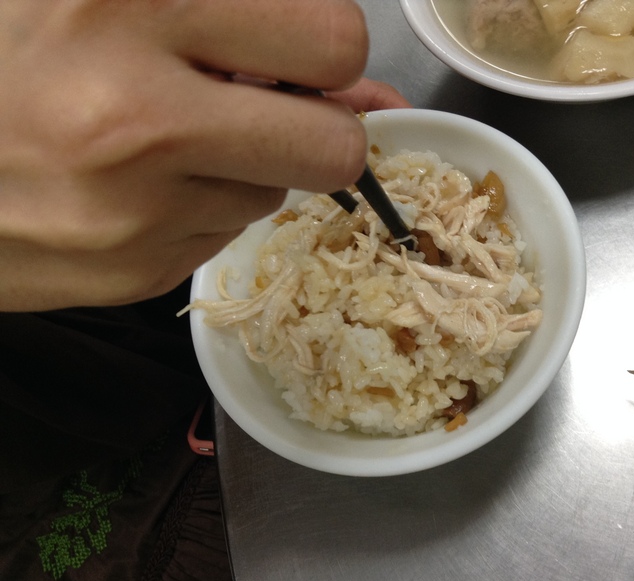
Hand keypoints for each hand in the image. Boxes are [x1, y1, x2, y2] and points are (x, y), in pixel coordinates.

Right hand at [0, 0, 408, 310]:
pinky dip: (200, 206)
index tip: (300, 57)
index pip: (331, 40)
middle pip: (335, 147)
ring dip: (246, 166)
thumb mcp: (116, 0)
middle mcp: (136, 115)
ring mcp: (134, 209)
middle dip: (322, 129)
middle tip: (274, 109)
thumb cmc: (13, 54)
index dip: (328, 51)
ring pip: (276, 195)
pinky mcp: (133, 270)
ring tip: (163, 138)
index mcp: (127, 5)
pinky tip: (138, 181)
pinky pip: (223, 235)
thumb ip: (246, 24)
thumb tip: (368, 91)